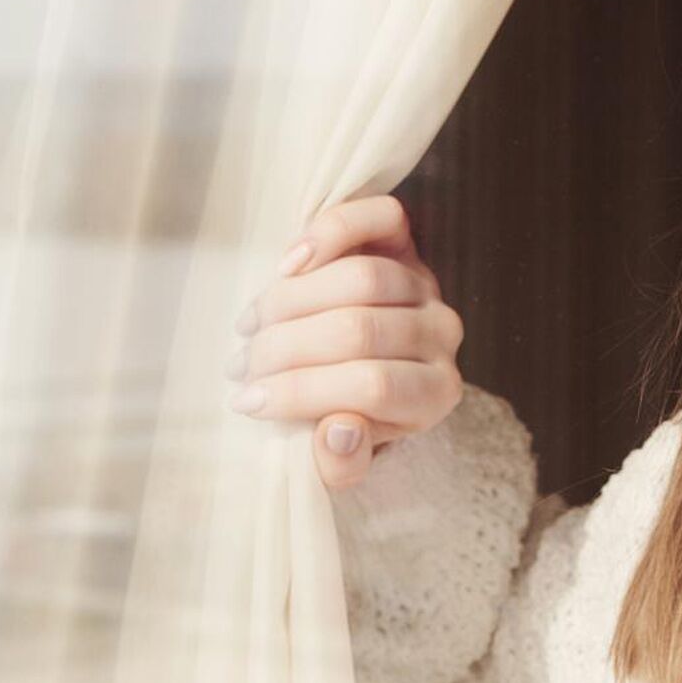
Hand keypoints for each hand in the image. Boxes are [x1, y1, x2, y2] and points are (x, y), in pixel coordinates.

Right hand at [229, 194, 464, 489]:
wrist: (358, 363)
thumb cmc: (345, 417)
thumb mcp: (343, 458)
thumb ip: (341, 463)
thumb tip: (337, 431)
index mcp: (435, 395)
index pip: (373, 388)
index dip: (303, 393)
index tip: (247, 403)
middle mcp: (442, 336)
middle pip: (360, 330)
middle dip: (285, 349)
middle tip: (240, 366)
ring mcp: (425, 284)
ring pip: (361, 278)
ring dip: (290, 302)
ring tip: (249, 327)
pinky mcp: (406, 241)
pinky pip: (381, 219)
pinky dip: (329, 234)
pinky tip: (286, 265)